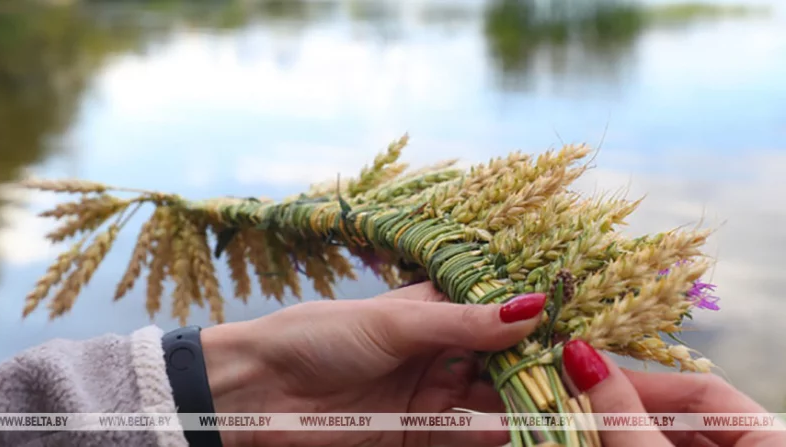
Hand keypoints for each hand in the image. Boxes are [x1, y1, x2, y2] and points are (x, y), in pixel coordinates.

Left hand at [199, 282, 546, 446]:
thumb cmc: (320, 335)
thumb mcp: (396, 322)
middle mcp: (439, 353)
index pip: (497, 316)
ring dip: (520, 407)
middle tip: (577, 381)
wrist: (257, 391)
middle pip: (501, 364)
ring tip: (559, 409)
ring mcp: (430, 396)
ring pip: (489, 402)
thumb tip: (531, 306)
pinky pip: (461, 435)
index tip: (574, 330)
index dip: (532, 324)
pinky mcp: (416, 434)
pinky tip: (510, 430)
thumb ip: (463, 321)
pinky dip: (486, 434)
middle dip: (534, 372)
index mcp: (434, 313)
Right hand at [561, 340, 785, 446]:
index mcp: (774, 441)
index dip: (642, 382)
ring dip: (620, 435)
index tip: (586, 378)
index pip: (703, 389)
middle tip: (574, 405)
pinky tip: (596, 442)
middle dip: (624, 413)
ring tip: (578, 427)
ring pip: (665, 442)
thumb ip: (622, 417)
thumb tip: (577, 354)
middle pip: (682, 419)